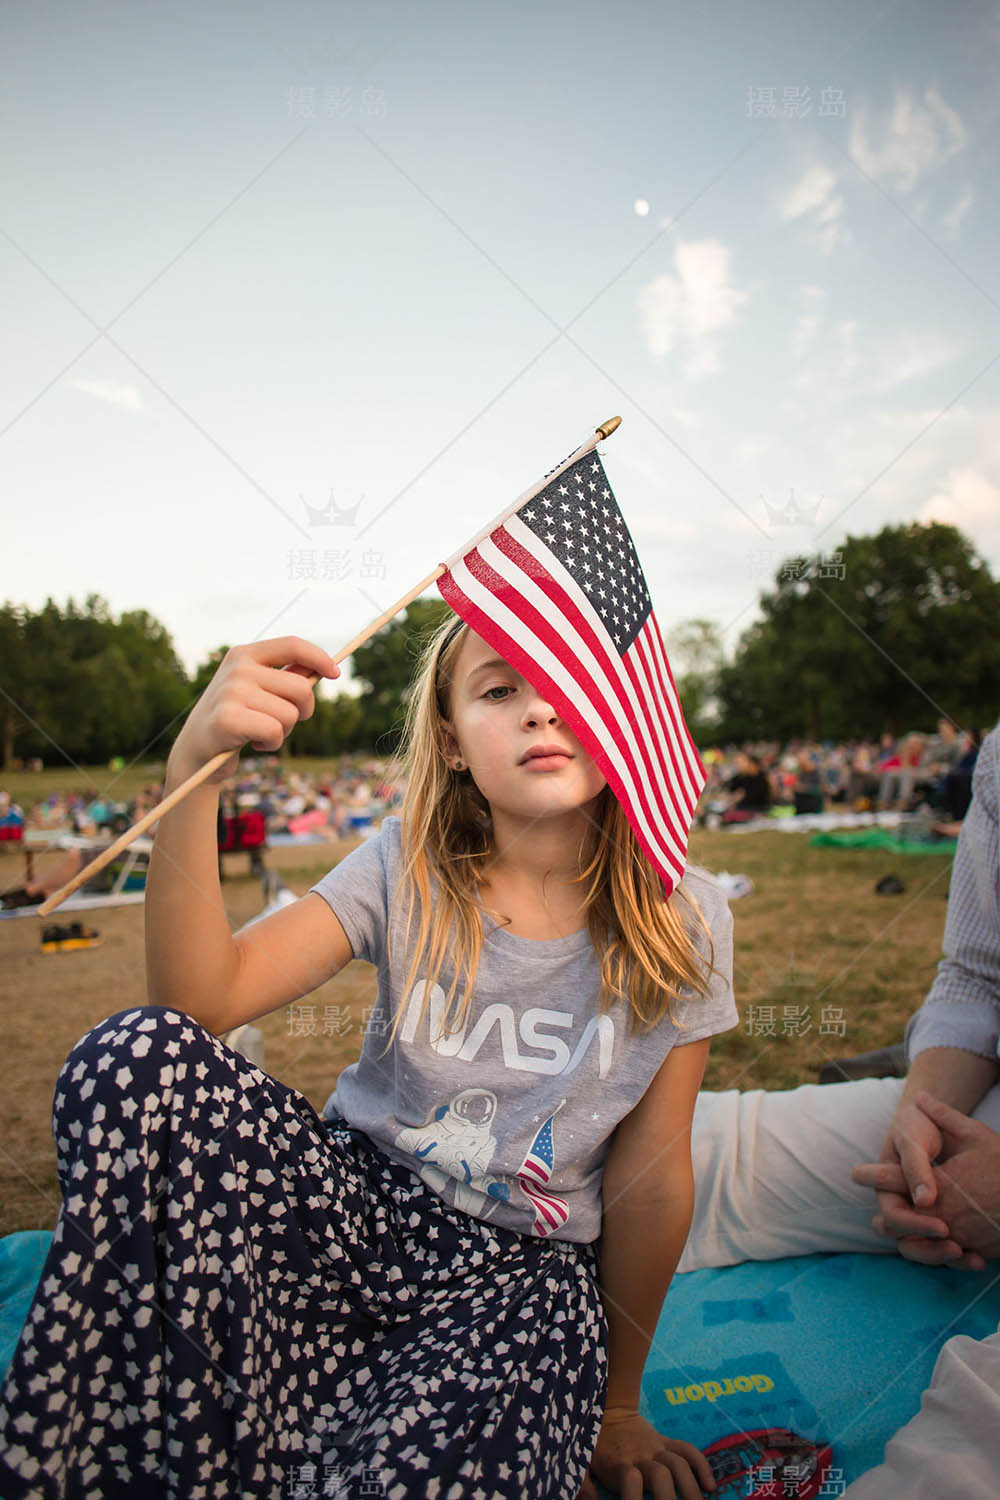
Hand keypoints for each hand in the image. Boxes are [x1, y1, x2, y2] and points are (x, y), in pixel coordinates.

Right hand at [169, 637, 339, 786]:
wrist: (197, 752)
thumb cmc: (236, 718)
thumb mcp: (258, 690)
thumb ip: (286, 677)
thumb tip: (324, 668)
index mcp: (244, 654)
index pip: (293, 645)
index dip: (319, 657)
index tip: (335, 673)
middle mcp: (237, 669)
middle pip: (301, 688)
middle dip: (302, 711)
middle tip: (283, 722)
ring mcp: (231, 692)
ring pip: (290, 714)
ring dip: (284, 731)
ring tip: (260, 733)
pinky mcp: (228, 719)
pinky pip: (275, 732)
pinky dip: (271, 744)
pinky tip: (252, 743)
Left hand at [577, 1407, 715, 1498]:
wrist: (607, 1407)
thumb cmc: (593, 1442)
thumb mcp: (581, 1460)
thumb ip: (583, 1484)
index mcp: (617, 1462)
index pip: (630, 1479)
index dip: (635, 1497)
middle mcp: (640, 1455)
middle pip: (661, 1475)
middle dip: (670, 1499)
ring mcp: (656, 1447)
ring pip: (679, 1465)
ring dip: (691, 1488)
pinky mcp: (665, 1442)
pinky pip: (687, 1450)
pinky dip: (701, 1465)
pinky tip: (711, 1486)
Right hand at [851, 1092, 990, 1269]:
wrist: (929, 1119)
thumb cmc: (915, 1126)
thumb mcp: (912, 1139)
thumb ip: (916, 1167)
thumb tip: (924, 1201)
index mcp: (886, 1189)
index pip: (893, 1218)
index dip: (915, 1225)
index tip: (943, 1227)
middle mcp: (900, 1208)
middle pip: (905, 1242)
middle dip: (930, 1250)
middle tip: (956, 1247)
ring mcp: (917, 1217)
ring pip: (924, 1250)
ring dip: (946, 1257)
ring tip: (974, 1260)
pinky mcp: (935, 1222)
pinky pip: (942, 1247)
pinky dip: (960, 1256)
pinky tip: (980, 1258)